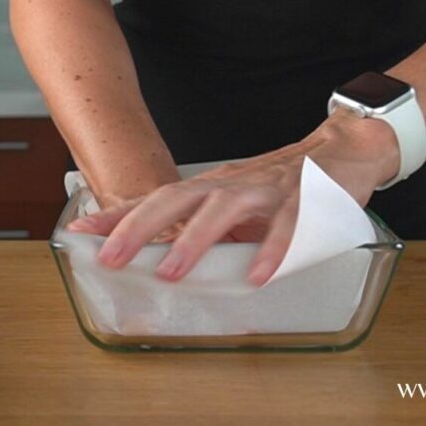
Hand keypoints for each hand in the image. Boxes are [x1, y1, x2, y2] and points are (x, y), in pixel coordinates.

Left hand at [67, 109, 400, 284]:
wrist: (344, 150)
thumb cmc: (284, 185)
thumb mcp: (237, 204)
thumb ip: (208, 231)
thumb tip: (170, 266)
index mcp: (211, 188)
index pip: (155, 199)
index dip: (117, 214)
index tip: (80, 231)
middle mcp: (231, 184)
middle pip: (175, 199)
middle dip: (138, 228)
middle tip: (111, 259)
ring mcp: (266, 189)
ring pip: (222, 208)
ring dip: (193, 240)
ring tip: (171, 273)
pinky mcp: (305, 198)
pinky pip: (286, 225)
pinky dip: (271, 249)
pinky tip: (257, 276)